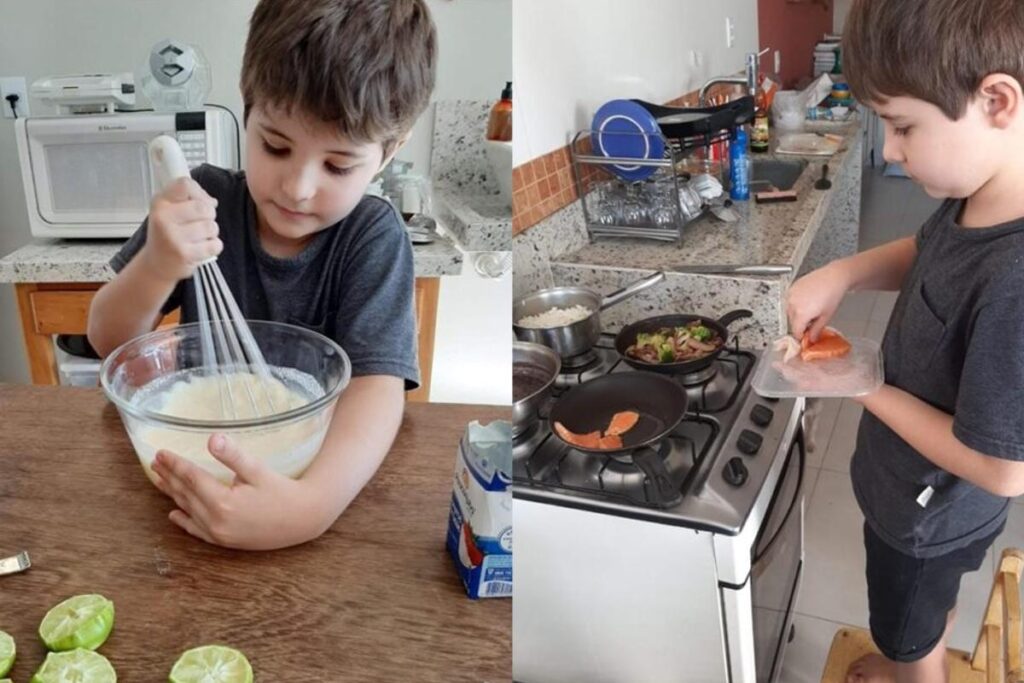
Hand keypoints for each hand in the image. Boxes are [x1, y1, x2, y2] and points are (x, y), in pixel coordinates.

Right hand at [140, 178, 222, 283]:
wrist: (156, 265)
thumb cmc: (166, 235)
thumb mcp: (169, 211)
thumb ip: (189, 200)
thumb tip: (212, 201)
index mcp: (160, 203)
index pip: (185, 185)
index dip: (200, 192)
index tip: (200, 201)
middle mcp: (163, 218)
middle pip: (203, 207)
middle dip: (209, 215)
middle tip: (200, 223)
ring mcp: (173, 237)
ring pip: (211, 226)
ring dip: (211, 232)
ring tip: (198, 238)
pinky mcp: (185, 254)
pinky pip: (215, 244)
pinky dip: (213, 247)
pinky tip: (200, 249)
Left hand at [150, 434, 328, 549]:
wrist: (304, 519)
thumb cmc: (284, 491)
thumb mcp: (259, 470)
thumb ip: (234, 456)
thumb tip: (212, 438)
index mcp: (223, 501)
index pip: (191, 478)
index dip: (175, 464)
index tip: (161, 452)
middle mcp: (216, 520)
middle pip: (186, 493)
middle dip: (169, 476)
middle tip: (155, 462)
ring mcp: (219, 533)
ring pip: (188, 510)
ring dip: (173, 493)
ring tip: (160, 479)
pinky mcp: (225, 540)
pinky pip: (197, 531)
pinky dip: (184, 521)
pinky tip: (173, 514)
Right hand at [786, 260, 851, 342]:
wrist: (833, 277)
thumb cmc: (832, 294)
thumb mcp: (826, 316)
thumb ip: (816, 330)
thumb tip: (811, 338)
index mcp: (801, 313)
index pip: (796, 332)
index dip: (802, 336)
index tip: (806, 337)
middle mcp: (792, 304)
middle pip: (792, 322)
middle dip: (800, 325)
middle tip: (812, 322)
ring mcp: (790, 295)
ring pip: (789, 312)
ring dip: (797, 314)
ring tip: (811, 309)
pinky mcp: (791, 288)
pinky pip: (789, 301)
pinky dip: (796, 304)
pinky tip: (807, 301)